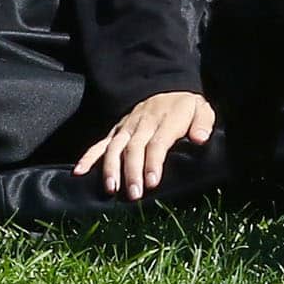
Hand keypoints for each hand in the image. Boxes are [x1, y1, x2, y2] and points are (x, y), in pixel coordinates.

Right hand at [72, 90, 214, 199]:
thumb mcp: (202, 110)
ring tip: (111, 188)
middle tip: (133, 194)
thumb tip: (199, 139)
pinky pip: (100, 143)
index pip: (157, 142)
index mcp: (166, 119)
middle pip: (134, 147)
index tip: (152, 182)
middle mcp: (143, 122)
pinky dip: (89, 157)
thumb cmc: (186, 108)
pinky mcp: (116, 131)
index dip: (153, 162)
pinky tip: (79, 172)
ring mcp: (127, 127)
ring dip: (111, 168)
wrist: (168, 89)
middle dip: (132, 171)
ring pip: (115, 147)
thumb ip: (203, 123)